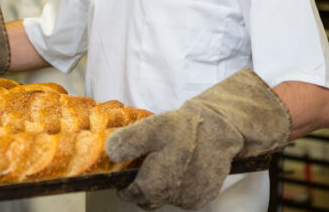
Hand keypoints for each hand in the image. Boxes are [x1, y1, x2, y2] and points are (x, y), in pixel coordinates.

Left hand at [105, 68, 289, 209]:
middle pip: (148, 199)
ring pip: (166, 199)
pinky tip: (181, 168)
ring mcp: (189, 200)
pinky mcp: (203, 198)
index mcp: (155, 185)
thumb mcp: (151, 128)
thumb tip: (109, 153)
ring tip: (165, 163)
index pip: (131, 195)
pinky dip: (179, 187)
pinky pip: (183, 197)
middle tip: (145, 167)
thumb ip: (127, 142)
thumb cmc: (183, 129)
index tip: (125, 173)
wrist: (219, 131)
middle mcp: (172, 198)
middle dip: (143, 187)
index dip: (125, 184)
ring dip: (162, 187)